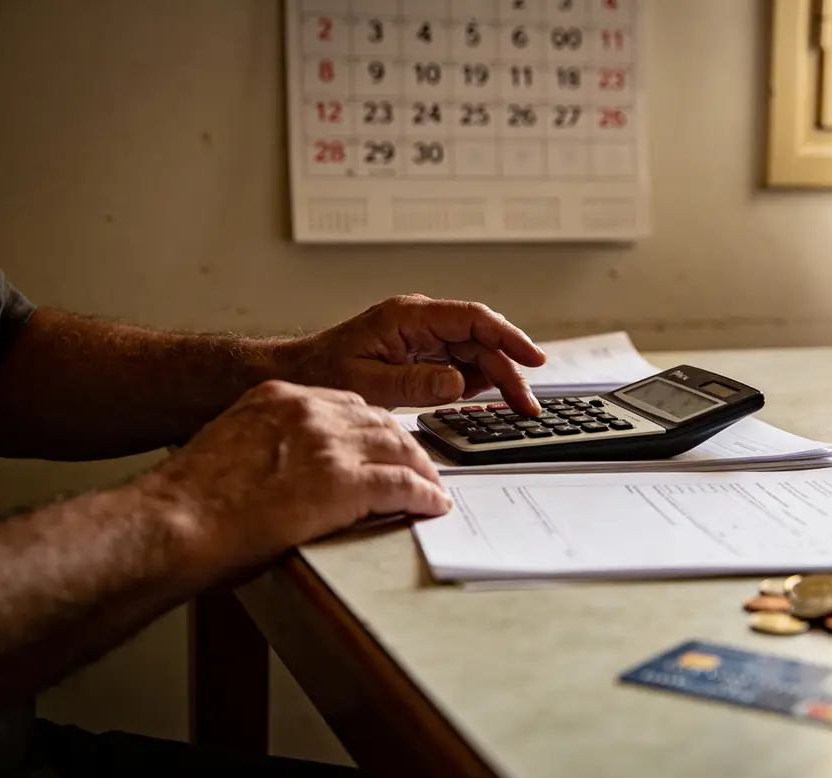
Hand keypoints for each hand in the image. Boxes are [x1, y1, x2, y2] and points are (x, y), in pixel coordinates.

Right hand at [149, 380, 450, 570]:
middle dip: (404, 445)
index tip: (384, 443)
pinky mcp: (344, 483)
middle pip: (379, 421)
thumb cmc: (189, 500)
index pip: (346, 404)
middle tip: (419, 466)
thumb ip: (264, 444)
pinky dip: (424, 494)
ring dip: (421, 469)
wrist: (174, 522)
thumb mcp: (228, 446)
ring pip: (399, 447)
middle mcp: (309, 412)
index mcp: (279, 398)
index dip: (372, 428)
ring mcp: (329, 445)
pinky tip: (433, 505)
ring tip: (432, 487)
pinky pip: (402, 484)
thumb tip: (285, 470)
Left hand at [280, 294, 546, 414]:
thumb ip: (416, 383)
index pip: (472, 319)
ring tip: (515, 406)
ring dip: (497, 378)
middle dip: (508, 369)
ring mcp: (422, 336)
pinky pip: (458, 363)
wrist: (299, 374)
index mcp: (409, 317)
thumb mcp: (369, 383)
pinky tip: (486, 399)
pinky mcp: (421, 353)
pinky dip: (475, 382)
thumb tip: (458, 382)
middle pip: (480, 339)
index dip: (508, 337)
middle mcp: (420, 321)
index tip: (532, 359)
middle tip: (526, 404)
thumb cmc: (324, 372)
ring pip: (474, 352)